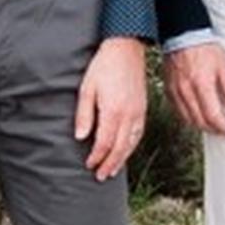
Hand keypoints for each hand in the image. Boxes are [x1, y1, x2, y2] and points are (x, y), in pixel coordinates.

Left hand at [75, 36, 148, 179]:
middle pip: (120, 148)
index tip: (89, 164)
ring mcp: (138, 112)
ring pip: (131, 143)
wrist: (126, 49)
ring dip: (122, 159)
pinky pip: (139, 134)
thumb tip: (81, 136)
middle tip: (101, 175)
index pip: (105, 142)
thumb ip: (84, 114)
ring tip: (113, 169)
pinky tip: (126, 150)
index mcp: (113, 110)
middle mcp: (129, 114)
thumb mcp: (87, 88)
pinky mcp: (142, 109)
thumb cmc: (105, 65)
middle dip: (109, 164)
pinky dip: (132, 146)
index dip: (96, 156)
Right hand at [165, 41, 224, 136]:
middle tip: (223, 130)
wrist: (182, 35)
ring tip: (212, 125)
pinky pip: (178, 111)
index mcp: (202, 85)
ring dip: (201, 125)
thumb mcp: (223, 65)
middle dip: (213, 129)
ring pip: (187, 119)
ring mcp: (176, 92)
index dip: (223, 127)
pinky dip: (189, 117)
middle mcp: (187, 91)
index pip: (212, 116)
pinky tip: (197, 115)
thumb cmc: (203, 47)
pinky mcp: (169, 90)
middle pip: (199, 121)